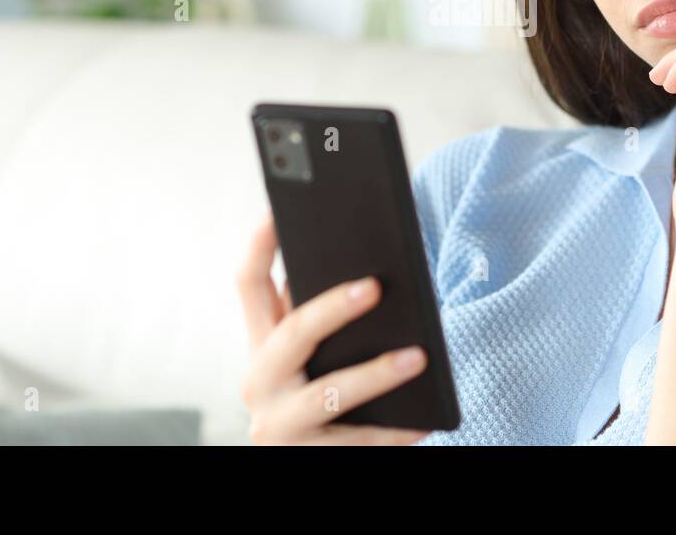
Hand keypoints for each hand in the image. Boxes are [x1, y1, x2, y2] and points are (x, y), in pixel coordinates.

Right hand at [236, 209, 431, 444]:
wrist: (300, 465)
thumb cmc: (318, 403)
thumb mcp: (306, 361)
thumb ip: (318, 320)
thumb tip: (371, 272)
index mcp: (262, 345)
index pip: (249, 285)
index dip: (261, 247)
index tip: (277, 210)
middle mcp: (259, 382)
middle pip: (291, 334)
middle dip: (331, 309)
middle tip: (373, 286)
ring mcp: (278, 425)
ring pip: (328, 394)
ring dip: (376, 373)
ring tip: (419, 357)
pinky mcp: (307, 459)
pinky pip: (358, 443)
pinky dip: (395, 432)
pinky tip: (426, 420)